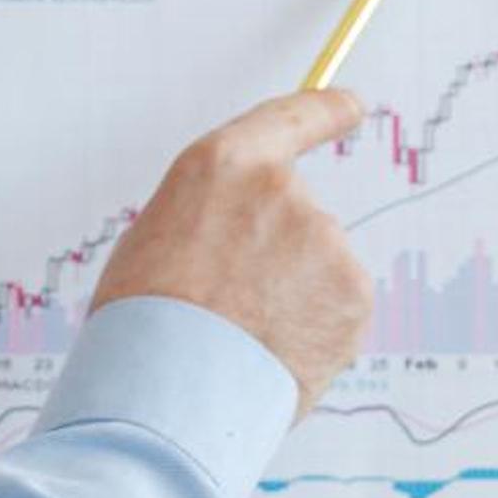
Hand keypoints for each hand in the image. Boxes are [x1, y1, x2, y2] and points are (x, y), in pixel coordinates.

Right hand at [90, 87, 374, 408]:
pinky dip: (313, 334)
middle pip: (294, 216)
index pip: (289, 118)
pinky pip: (336, 312)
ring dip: (292, 299)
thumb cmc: (143, 321)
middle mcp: (284, 190)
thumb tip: (241, 237)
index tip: (351, 104)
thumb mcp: (155, 239)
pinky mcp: (353, 295)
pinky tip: (272, 355)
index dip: (324, 110)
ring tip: (240, 338)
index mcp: (225, 164)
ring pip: (316, 270)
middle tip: (227, 305)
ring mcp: (326, 242)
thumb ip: (212, 218)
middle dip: (274, 257)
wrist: (171, 392)